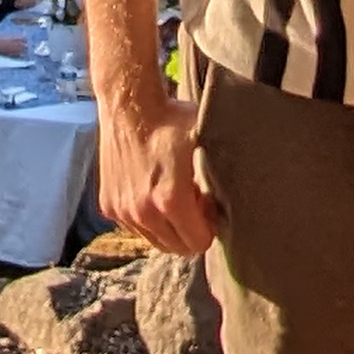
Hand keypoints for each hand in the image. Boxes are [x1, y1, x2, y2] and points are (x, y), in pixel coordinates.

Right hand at [96, 72, 219, 256]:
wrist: (129, 105)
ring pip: (155, 241)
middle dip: (189, 230)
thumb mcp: (208, 143)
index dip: (209, 227)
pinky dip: (146, 218)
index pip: (199, 244)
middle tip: (193, 203)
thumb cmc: (172, 122)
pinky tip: (151, 191)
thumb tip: (245, 198)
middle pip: (177, 248)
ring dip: (167, 226)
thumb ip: (223, 177)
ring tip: (171, 196)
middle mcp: (144, 212)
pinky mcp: (108, 206)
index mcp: (171, 200)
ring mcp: (123, 211)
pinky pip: (135, 228)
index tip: (208, 205)